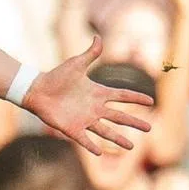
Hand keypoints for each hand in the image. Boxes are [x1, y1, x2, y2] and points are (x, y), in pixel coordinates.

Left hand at [24, 36, 153, 153]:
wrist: (36, 89)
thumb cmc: (56, 76)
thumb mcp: (75, 64)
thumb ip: (90, 53)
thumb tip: (98, 36)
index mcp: (97, 93)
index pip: (121, 96)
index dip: (136, 98)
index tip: (151, 101)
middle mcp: (94, 108)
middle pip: (119, 116)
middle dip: (134, 122)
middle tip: (150, 128)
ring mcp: (84, 119)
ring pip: (105, 131)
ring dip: (118, 139)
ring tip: (131, 146)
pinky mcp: (72, 128)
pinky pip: (84, 139)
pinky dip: (91, 146)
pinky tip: (100, 153)